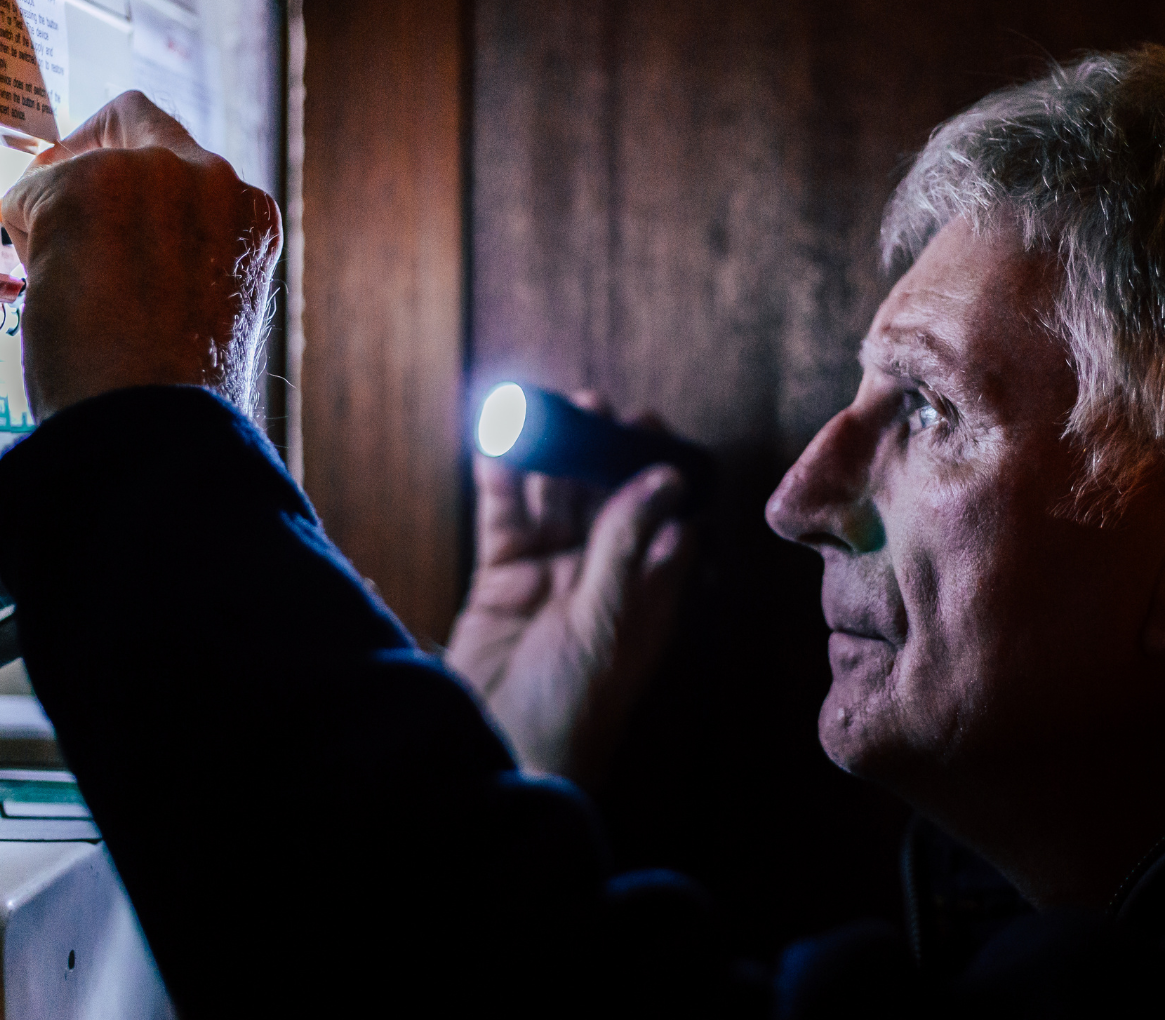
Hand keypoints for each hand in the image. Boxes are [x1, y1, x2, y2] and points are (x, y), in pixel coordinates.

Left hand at [0, 91, 281, 418]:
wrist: (155, 425)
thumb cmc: (179, 396)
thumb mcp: (208, 310)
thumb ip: (183, 259)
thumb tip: (124, 253)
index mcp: (250, 217)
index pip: (190, 159)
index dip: (142, 168)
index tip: (110, 190)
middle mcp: (212, 180)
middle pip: (134, 121)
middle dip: (88, 165)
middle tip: (57, 211)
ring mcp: (153, 176)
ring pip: (79, 162)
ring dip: (57, 208)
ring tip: (57, 279)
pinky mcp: (88, 187)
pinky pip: (29, 192)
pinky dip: (24, 235)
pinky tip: (44, 287)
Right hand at [445, 396, 695, 785]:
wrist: (499, 759)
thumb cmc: (571, 712)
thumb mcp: (607, 628)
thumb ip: (627, 550)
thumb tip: (665, 480)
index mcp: (648, 594)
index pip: (664, 517)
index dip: (659, 469)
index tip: (650, 423)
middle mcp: (603, 579)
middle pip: (606, 497)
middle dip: (601, 450)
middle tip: (593, 405)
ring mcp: (551, 577)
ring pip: (554, 499)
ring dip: (553, 454)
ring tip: (548, 409)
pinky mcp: (502, 579)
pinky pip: (505, 517)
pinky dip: (502, 480)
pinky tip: (500, 442)